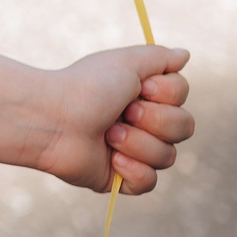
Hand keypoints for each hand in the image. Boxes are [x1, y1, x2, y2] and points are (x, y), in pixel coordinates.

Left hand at [36, 46, 192, 193]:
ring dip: (137, 142)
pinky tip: (111, 158)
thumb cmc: (86, 86)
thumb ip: (160, 58)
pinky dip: (133, 170)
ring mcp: (133, 152)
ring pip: (168, 156)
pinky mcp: (120, 179)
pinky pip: (149, 182)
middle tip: (124, 112)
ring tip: (108, 133)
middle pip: (184, 127)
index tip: (141, 87)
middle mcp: (142, 124)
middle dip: (155, 120)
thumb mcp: (127, 62)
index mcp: (143, 96)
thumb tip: (184, 54)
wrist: (53, 118)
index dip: (167, 93)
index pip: (182, 98)